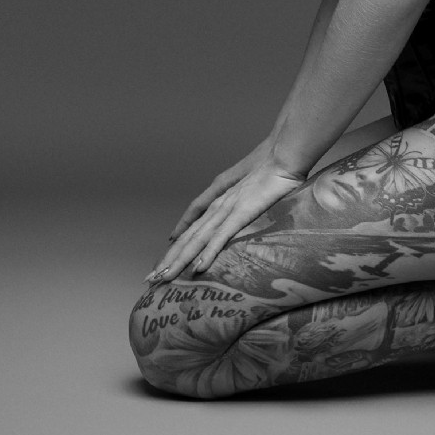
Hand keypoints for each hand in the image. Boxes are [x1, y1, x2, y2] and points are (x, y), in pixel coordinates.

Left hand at [145, 152, 305, 284]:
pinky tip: (198, 267)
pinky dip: (208, 252)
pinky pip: (221, 237)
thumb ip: (245, 206)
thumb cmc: (273, 172)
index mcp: (220, 201)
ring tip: (164, 277)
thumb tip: (245, 219)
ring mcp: (228, 209)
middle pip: (188, 237)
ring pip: (198, 240)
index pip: (193, 228)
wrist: (284, 155)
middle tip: (151, 279)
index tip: (165, 262)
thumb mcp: (254, 192)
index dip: (177, 246)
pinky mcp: (241, 212)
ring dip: (179, 260)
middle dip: (169, 258)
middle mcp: (218, 206)